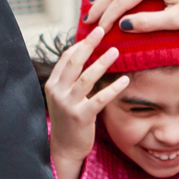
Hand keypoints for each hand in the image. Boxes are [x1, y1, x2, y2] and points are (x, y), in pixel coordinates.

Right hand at [44, 29, 129, 178]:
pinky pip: (100, 99)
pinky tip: (125, 80)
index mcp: (53, 84)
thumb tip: (85, 54)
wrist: (64, 148)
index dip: (80, 44)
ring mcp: (68, 105)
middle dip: (88, 44)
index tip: (94, 31)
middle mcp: (58, 92)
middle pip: (74, 62)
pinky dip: (113, 88)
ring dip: (102, 62)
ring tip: (116, 51)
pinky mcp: (81, 117)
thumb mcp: (64, 96)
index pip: (66, 58)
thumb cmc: (69, 119)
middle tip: (103, 30)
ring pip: (86, 78)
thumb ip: (71, 78)